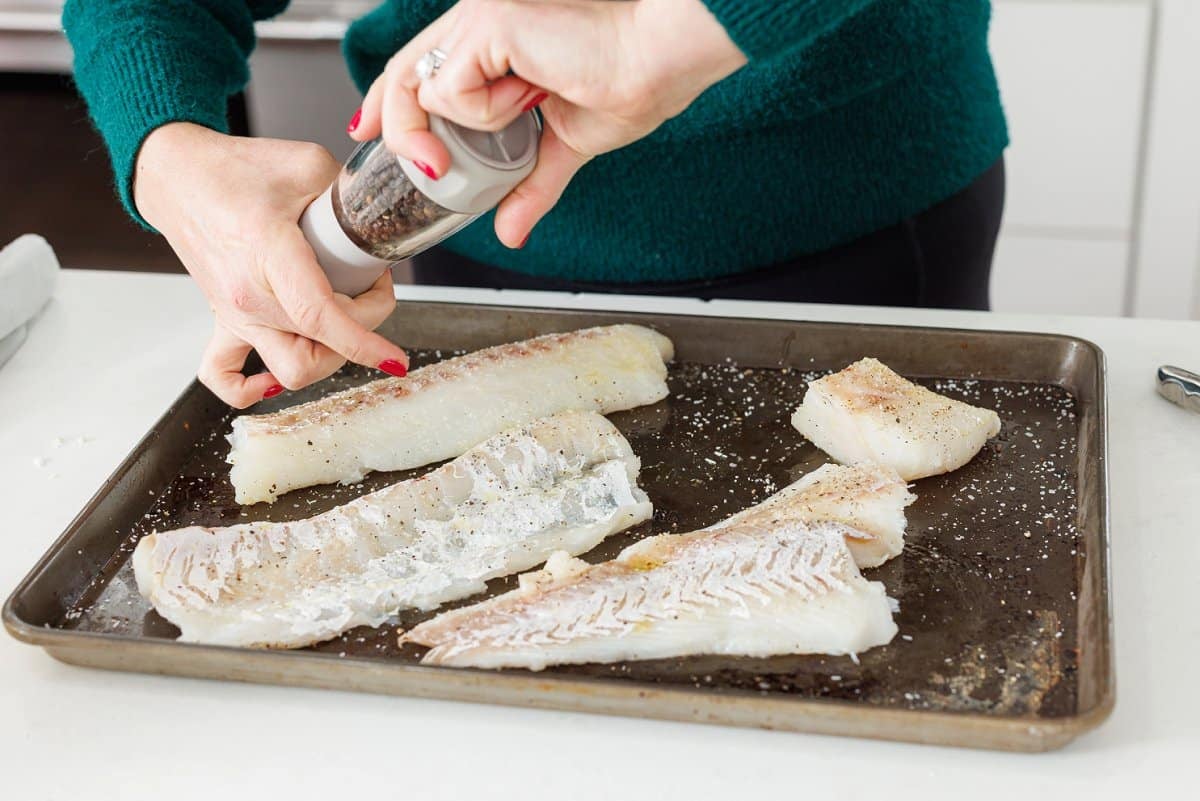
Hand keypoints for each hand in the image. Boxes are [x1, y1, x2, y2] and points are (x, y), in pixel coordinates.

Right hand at [134, 122, 408, 407]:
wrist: (177, 175)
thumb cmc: (234, 170)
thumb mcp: (309, 165)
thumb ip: (353, 196)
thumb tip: (385, 224)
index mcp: (269, 253)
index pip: (320, 316)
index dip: (364, 342)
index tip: (394, 358)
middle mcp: (249, 296)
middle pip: (317, 352)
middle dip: (360, 332)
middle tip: (370, 291)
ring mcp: (235, 314)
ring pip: (288, 371)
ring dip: (325, 358)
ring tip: (340, 322)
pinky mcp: (224, 320)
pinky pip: (224, 374)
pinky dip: (254, 388)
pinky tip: (278, 376)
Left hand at [350, 0, 745, 246]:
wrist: (657, 65)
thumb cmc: (625, 84)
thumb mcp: (561, 149)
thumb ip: (529, 186)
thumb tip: (512, 232)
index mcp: (492, 42)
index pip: (420, 69)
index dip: (389, 103)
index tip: (369, 131)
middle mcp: (476, 24)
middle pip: (403, 75)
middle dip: (398, 128)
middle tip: (430, 170)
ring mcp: (477, 20)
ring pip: (422, 89)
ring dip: (467, 125)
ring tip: (524, 109)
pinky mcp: (486, 24)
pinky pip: (453, 93)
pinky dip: (489, 112)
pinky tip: (532, 93)